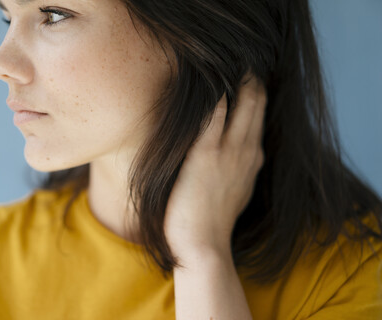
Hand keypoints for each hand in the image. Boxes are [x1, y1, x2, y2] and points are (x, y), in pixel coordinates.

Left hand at [164, 74, 266, 260]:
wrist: (203, 245)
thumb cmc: (213, 221)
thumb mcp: (235, 191)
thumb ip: (238, 169)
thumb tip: (239, 156)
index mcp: (252, 159)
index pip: (258, 118)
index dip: (255, 95)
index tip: (248, 78)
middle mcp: (245, 151)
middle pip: (254, 105)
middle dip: (250, 81)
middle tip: (241, 63)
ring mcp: (226, 152)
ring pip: (239, 106)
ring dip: (235, 83)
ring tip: (227, 63)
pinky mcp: (204, 155)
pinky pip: (212, 118)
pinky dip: (214, 99)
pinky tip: (212, 83)